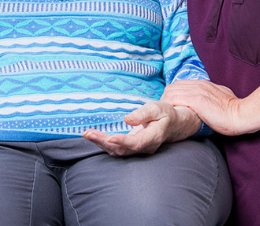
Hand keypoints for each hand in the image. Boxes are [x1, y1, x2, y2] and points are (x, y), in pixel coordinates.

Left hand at [82, 101, 201, 155]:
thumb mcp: (157, 108)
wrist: (172, 124)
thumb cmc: (164, 114)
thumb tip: (127, 119)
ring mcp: (138, 150)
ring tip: (86, 134)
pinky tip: (92, 136)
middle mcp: (145, 147)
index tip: (110, 137)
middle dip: (103, 142)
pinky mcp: (132, 148)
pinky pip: (116, 149)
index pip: (137, 143)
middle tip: (88, 133)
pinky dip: (103, 143)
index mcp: (154, 137)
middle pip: (122, 149)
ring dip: (100, 143)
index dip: (123, 141)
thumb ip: (142, 114)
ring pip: (117, 151)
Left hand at [162, 80, 246, 135]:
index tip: (171, 106)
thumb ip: (211, 96)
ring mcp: (196, 91)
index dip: (173, 95)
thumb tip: (206, 103)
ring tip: (165, 113)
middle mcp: (198, 84)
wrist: (241, 114)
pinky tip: (169, 113)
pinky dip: (169, 105)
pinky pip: (175, 98)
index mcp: (203, 84)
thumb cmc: (233, 111)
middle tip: (165, 111)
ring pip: (171, 91)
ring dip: (165, 102)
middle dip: (166, 98)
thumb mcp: (221, 97)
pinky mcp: (196, 99)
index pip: (180, 84)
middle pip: (172, 86)